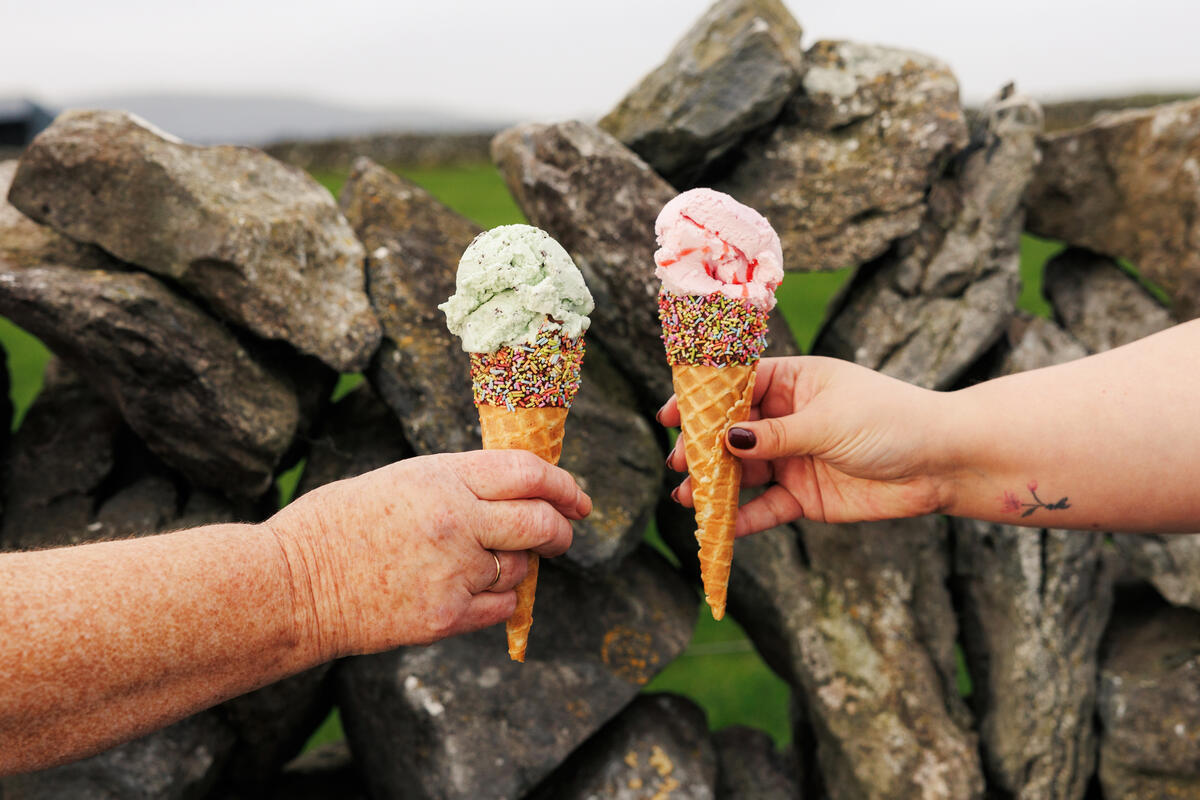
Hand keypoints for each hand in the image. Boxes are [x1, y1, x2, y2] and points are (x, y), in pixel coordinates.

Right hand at [266, 450, 590, 657]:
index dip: (563, 484)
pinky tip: (472, 589)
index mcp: (442, 478)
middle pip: (540, 523)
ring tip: (483, 561)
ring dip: (518, 564)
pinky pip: (500, 605)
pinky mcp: (446, 615)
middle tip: (563, 534)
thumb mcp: (402, 480)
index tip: (577, 497)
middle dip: (561, 530)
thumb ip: (460, 484)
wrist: (292, 585)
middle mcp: (457, 521)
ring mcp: (453, 571)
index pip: (528, 474)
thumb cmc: (337, 524)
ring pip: (520, 568)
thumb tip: (515, 493)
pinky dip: (499, 597)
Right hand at [660, 356, 952, 535]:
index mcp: (795, 383)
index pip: (737, 387)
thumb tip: (727, 438)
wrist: (942, 464)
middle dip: (702, 448)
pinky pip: (765, 508)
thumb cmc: (891, 422)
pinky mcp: (805, 496)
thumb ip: (775, 435)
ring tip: (687, 497)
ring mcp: (795, 458)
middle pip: (733, 433)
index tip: (669, 415)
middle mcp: (790, 419)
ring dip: (715, 485)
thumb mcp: (828, 422)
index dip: (701, 401)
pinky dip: (742, 518)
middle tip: (677, 463)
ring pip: (743, 472)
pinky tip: (719, 527)